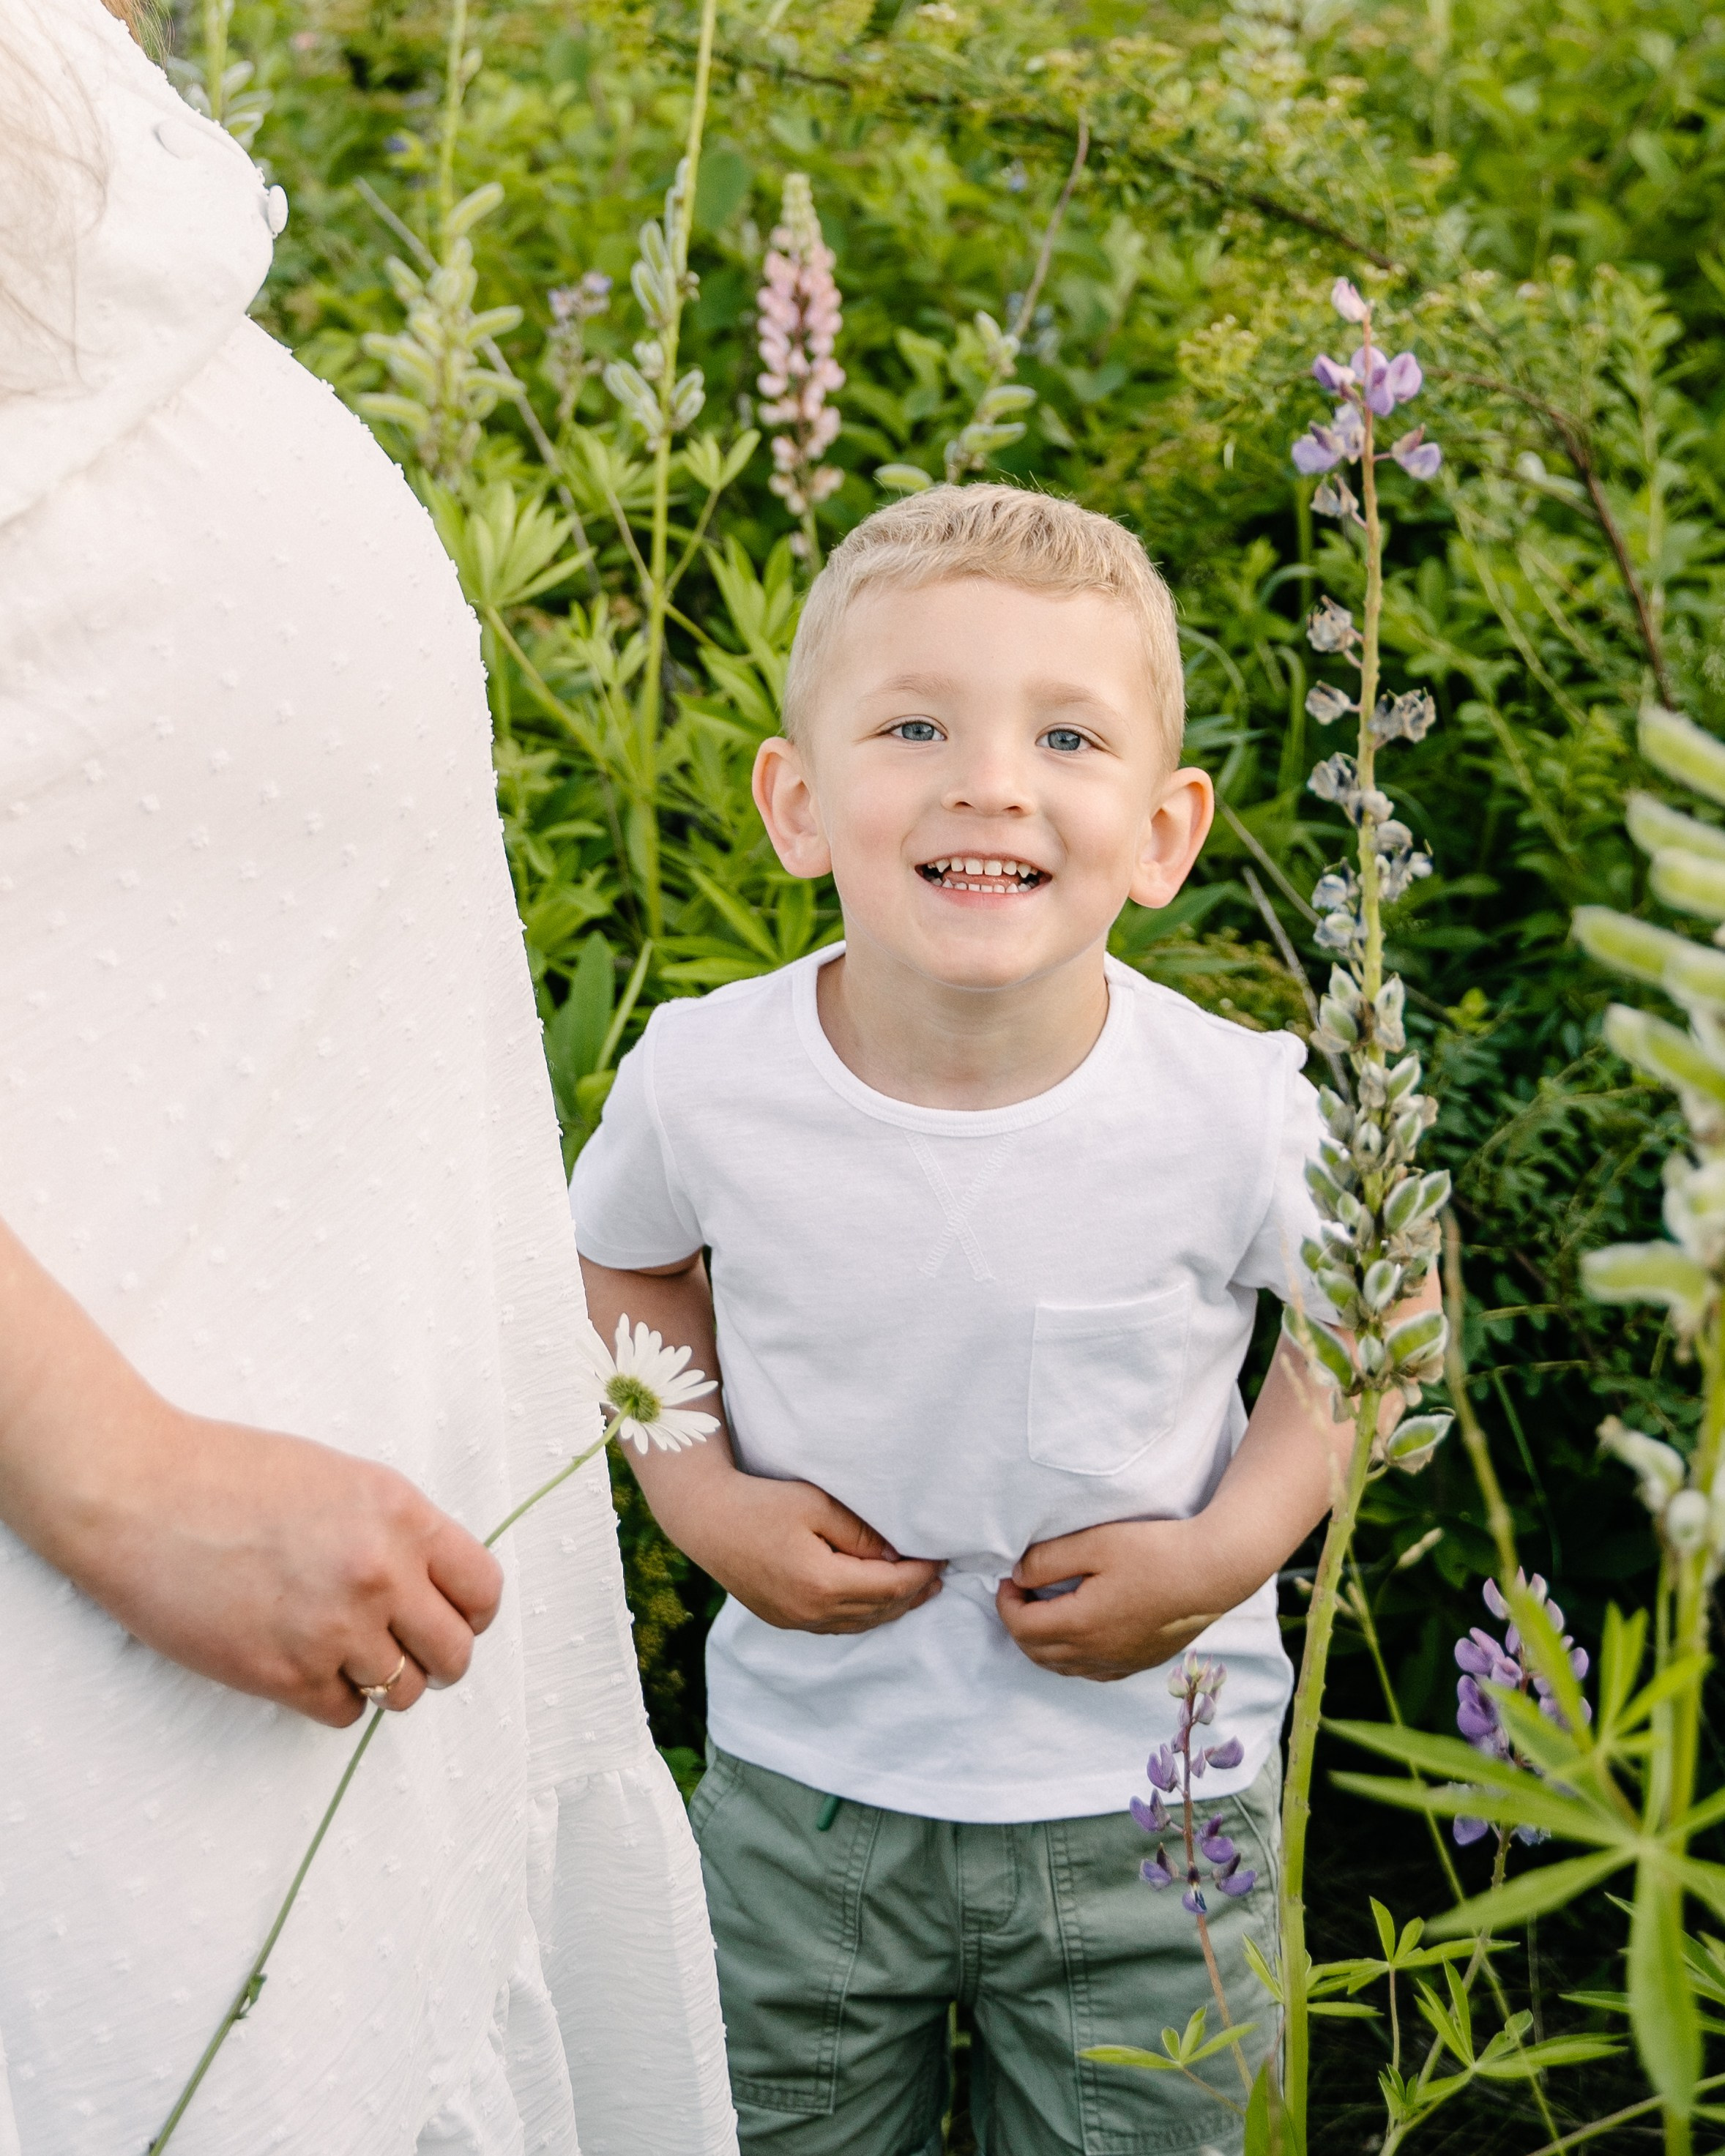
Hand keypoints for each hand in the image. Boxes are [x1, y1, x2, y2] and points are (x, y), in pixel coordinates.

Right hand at [42, 1399, 503, 1727]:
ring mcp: (334, 1629)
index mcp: (402, 1516)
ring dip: (383, 1680)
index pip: (483, 1590)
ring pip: (403, 1691)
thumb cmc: (230, 1475)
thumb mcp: (342, 1480)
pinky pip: (343, 1712)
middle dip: (435, 1657)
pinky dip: (331, 1698)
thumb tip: (429, 1581)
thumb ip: (396, 1529)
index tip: (450, 1617)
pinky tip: (303, 1665)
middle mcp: (381, 1575)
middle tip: (403, 1648)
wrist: (140, 1497)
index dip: (470, 1612)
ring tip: (345, 1653)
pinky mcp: (283, 1674)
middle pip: (455, 1653)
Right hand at [686, 1473, 942, 1635]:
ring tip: (917, 1592)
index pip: (889, 1586)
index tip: (940, 1556)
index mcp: (823, 1584)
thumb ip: (859, 1533)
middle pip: (879, 1610)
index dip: (920, 1573)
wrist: (706, 1520)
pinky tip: (874, 1601)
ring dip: (891, 1608)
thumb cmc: (761, 1503)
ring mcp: (795, 1621)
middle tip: (939, 1576)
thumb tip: (893, 1556)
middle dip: (912, 1593)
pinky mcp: (783, 1619)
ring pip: (859, 1623)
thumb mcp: (817, 1505)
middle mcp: (811, 1612)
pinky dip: (863, 1614)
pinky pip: (836, 1625)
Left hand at [996, 1518, 1238, 1681]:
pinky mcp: (1140, 1663)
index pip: (1021, 1626)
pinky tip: (1077, 1635)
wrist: (1212, 1572)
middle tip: (1019, 1593)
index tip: (1008, 1578)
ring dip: (1041, 1644)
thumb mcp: (1094, 1544)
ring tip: (1042, 1610)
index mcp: (1081, 1625)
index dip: (1006, 1602)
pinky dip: (1071, 1658)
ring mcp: (1120, 1663)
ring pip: (1062, 1668)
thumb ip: (1048, 1560)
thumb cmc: (1154, 1552)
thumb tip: (1017, 1576)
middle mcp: (1097, 1654)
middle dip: (1018, 1624)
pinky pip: (1092, 1672)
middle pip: (1036, 1653)